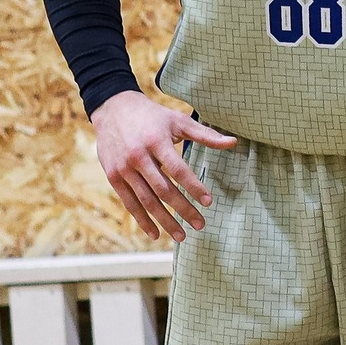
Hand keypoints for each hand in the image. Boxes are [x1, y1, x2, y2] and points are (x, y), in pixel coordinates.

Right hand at [92, 91, 236, 241]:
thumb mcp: (177, 120)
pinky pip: (130, 203)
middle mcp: (138, 156)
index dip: (194, 187)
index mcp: (156, 141)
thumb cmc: (151, 116)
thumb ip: (205, 134)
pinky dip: (142, 220)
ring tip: (182, 236)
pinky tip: (155, 234)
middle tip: (200, 224)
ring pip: (146, 200)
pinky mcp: (113, 177)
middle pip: (163, 189)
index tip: (209, 202)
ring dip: (164, 221)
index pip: (178, 169)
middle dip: (183, 209)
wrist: (112, 109)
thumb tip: (233, 142)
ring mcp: (124, 168)